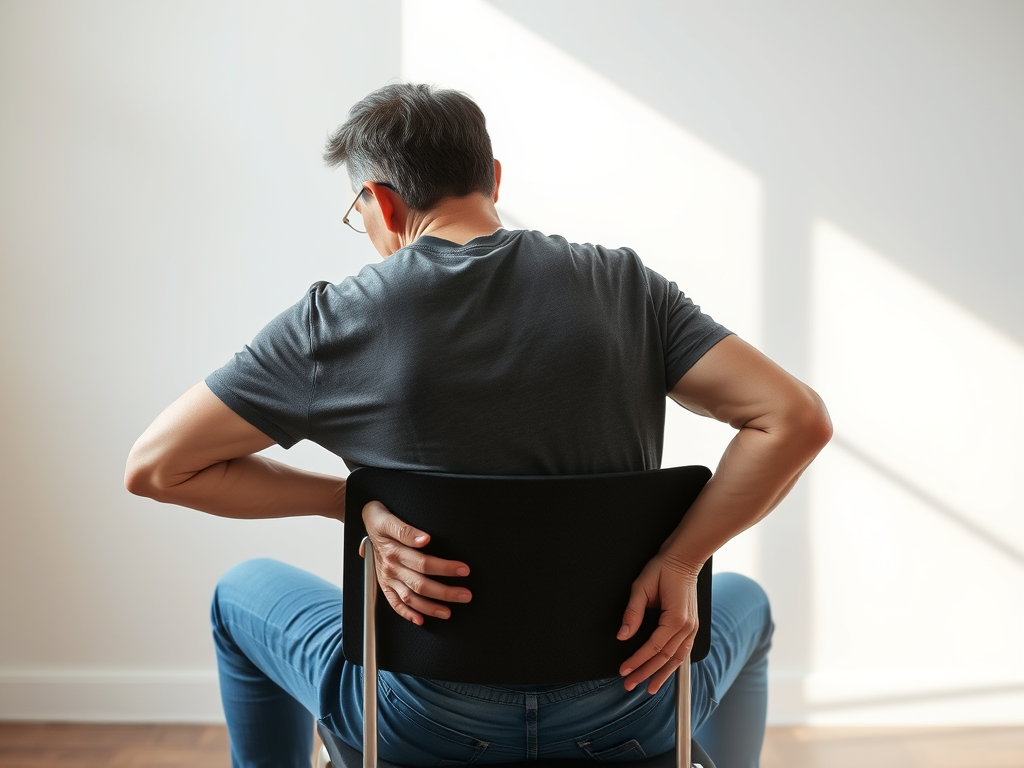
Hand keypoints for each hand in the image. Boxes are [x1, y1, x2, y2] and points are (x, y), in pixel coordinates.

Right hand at [361, 500, 471, 625]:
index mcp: (394, 552)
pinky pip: (394, 603)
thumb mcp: (389, 519)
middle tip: (466, 595)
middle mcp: (391, 568)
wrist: (365, 520)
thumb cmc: (379, 518)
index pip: (424, 563)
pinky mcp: (383, 584)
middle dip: (445, 592)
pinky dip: (407, 614)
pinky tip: (421, 620)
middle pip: (421, 584)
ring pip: (410, 598)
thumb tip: (425, 539)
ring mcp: (387, 578)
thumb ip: (406, 530)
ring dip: (430, 607)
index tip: (464, 570)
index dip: (445, 568)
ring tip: (449, 612)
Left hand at [617, 551, 701, 693]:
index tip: (623, 671)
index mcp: (675, 619)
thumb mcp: (641, 587)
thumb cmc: (663, 569)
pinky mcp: (692, 626)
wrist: (684, 558)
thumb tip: (623, 635)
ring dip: (662, 675)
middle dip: (646, 673)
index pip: (653, 648)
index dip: (637, 661)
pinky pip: (683, 651)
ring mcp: (692, 628)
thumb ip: (632, 613)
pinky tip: (666, 672)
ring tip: (649, 688)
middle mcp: (687, 627)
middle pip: (664, 658)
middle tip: (629, 685)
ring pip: (676, 659)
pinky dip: (673, 665)